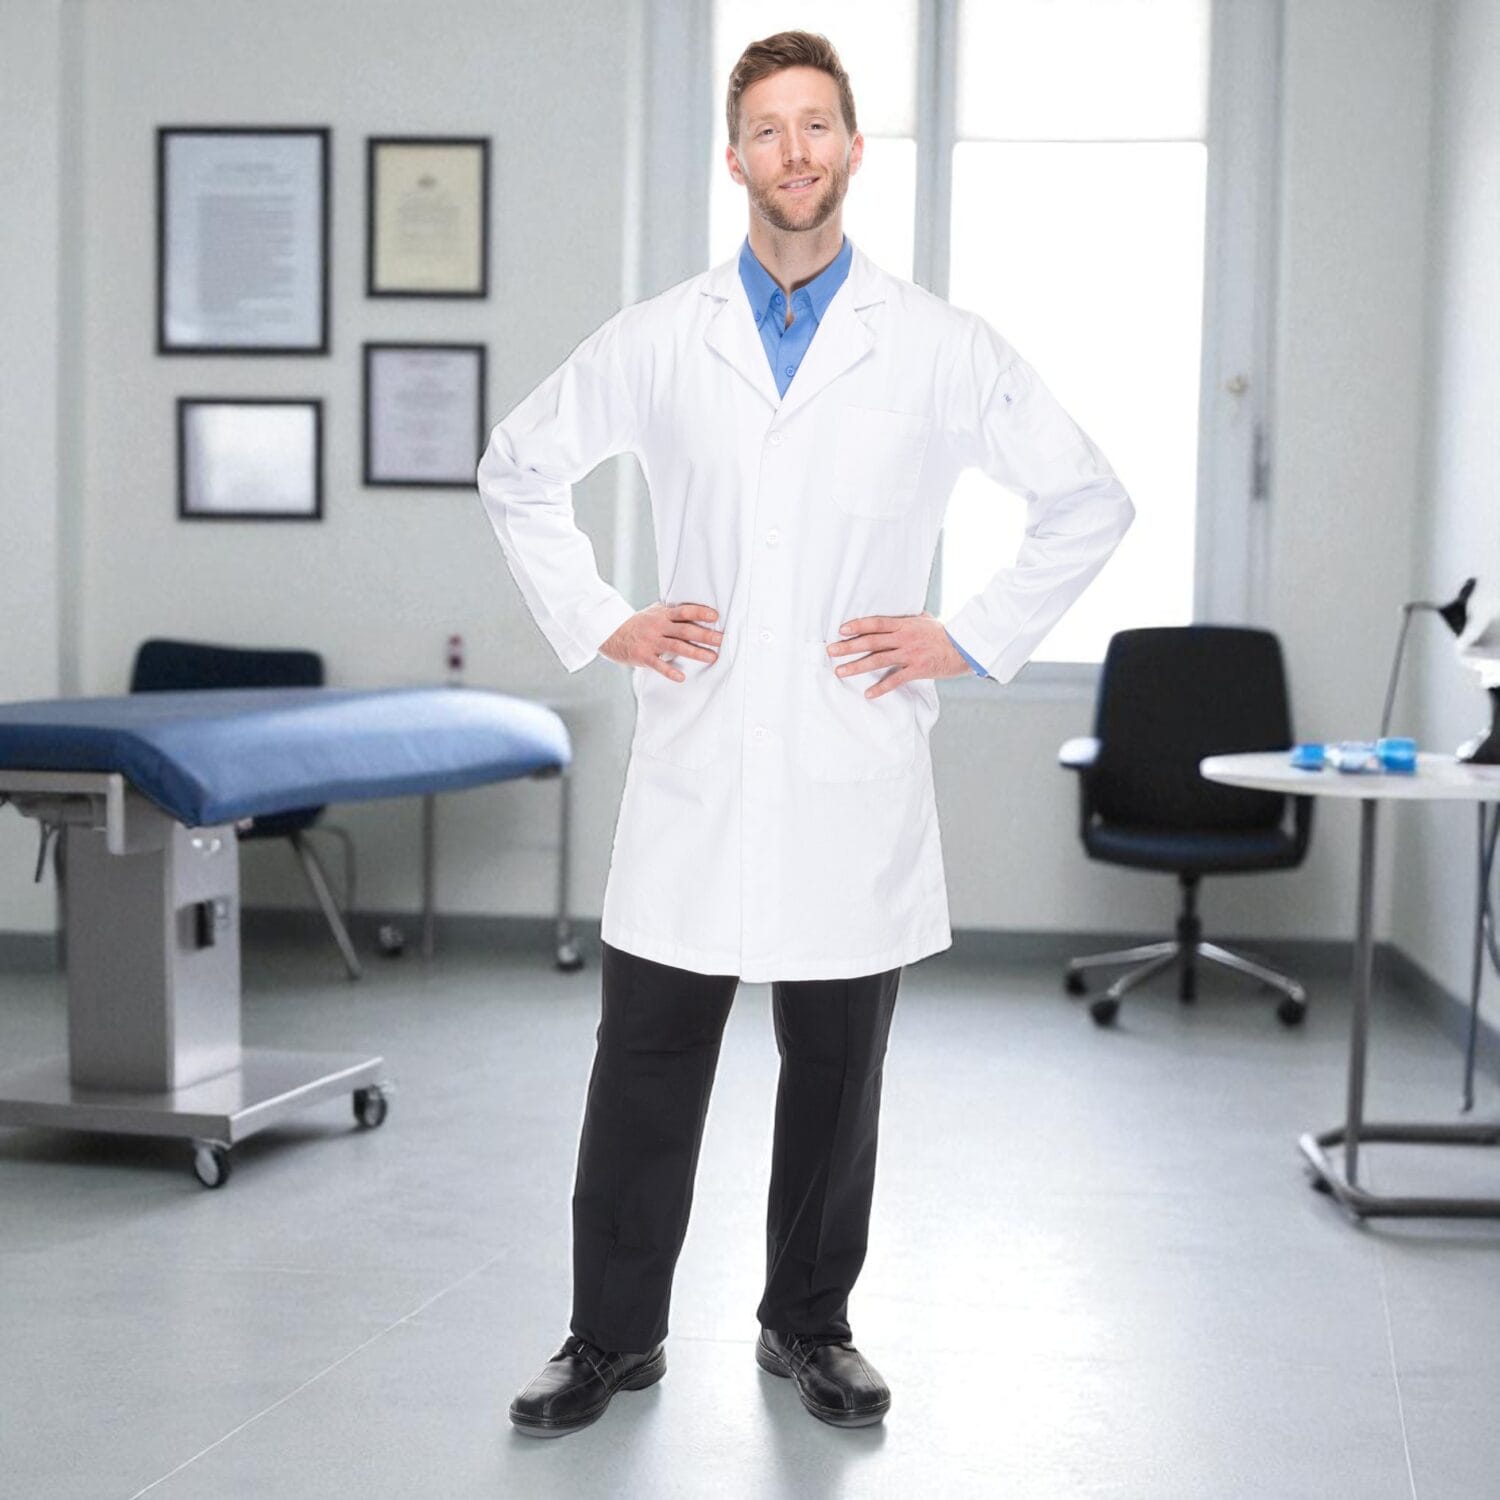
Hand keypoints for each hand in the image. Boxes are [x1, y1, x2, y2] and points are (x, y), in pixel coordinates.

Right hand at [600, 601, 722, 680]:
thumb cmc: (636, 623)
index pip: (684, 611)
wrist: (610, 633)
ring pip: (677, 647)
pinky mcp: (643, 656)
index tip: (716, 617)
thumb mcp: (653, 613)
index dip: (700, 613)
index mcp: (662, 615)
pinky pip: (659, 665)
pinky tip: (682, 677)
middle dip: (705, 635)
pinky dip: (670, 672)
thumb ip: (670, 612)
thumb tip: (692, 609)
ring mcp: (651, 642)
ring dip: (696, 653)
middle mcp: (658, 627)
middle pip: (685, 630)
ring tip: (712, 657)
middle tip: (722, 640)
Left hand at [826, 611, 972, 698]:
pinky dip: (881, 688)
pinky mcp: (918, 669)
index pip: (876, 623)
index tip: (841, 630)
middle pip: (871, 642)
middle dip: (848, 647)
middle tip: (830, 651)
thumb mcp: (926, 620)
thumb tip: (902, 612)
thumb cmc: (944, 634)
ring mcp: (910, 654)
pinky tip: (868, 694)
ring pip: (878, 661)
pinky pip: (895, 680)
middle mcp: (904, 638)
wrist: (965, 647)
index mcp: (904, 625)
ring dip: (856, 667)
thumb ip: (910, 617)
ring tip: (840, 672)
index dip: (857, 625)